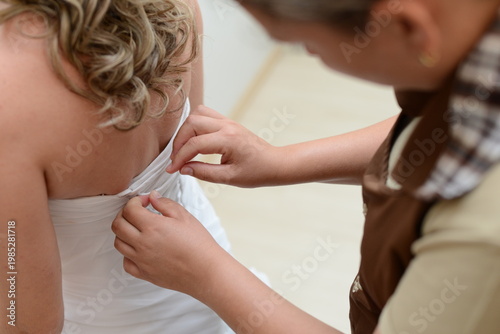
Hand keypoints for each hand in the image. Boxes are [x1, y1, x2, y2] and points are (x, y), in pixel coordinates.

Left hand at [112, 192, 226, 297]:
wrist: (205, 271)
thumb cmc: (198, 244)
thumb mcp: (184, 217)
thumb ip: (165, 203)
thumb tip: (152, 197)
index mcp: (152, 227)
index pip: (129, 209)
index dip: (135, 201)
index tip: (144, 201)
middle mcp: (142, 244)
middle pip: (117, 225)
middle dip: (124, 214)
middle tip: (137, 212)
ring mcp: (141, 260)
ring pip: (118, 243)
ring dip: (124, 232)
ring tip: (138, 229)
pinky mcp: (144, 273)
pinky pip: (126, 262)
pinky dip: (128, 253)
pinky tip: (140, 249)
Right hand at [167, 105, 282, 187]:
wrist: (274, 163)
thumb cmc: (257, 172)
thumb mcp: (229, 178)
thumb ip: (204, 173)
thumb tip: (183, 169)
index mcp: (228, 139)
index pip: (194, 144)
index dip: (179, 157)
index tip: (172, 169)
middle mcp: (227, 126)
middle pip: (192, 123)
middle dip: (179, 141)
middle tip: (177, 159)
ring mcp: (228, 121)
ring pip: (197, 114)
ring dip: (186, 130)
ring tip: (184, 149)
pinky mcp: (228, 122)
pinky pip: (206, 115)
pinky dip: (195, 125)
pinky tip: (194, 140)